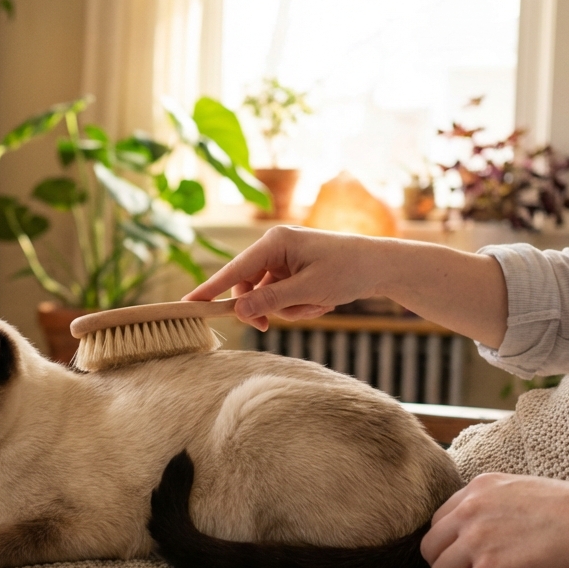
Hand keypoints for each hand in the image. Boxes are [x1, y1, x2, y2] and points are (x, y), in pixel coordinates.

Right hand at [184, 226, 386, 330]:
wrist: (381, 266)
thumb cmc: (348, 270)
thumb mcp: (308, 291)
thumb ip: (271, 301)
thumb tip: (238, 312)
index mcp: (274, 242)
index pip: (234, 270)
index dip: (210, 289)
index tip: (187, 304)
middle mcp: (275, 246)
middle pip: (248, 287)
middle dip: (266, 307)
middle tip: (272, 325)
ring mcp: (284, 259)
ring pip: (266, 296)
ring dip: (289, 309)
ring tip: (317, 305)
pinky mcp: (293, 270)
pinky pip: (282, 296)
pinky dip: (299, 306)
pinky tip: (321, 302)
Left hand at [420, 473, 568, 567]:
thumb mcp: (526, 492)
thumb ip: (497, 506)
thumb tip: (485, 534)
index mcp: (480, 488)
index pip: (440, 520)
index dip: (452, 544)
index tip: (469, 558)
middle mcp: (471, 510)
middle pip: (431, 547)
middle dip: (449, 566)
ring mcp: (477, 540)